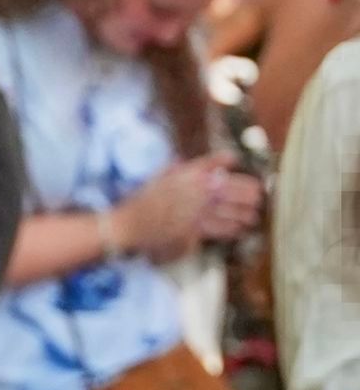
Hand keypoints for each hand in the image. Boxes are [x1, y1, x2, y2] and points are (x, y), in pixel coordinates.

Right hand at [113, 151, 258, 262]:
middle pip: (232, 188)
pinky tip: (240, 228)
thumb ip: (174, 169)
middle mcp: (195, 190)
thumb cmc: (141, 201)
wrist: (129, 224)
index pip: (215, 163)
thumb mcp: (157, 178)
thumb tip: (182, 161)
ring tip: (253, 215)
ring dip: (245, 213)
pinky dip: (233, 228)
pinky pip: (221, 228)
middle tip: (258, 197)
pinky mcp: (196, 229)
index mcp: (186, 175)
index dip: (230, 163)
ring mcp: (197, 210)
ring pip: (231, 210)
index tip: (241, 167)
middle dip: (249, 193)